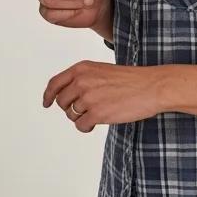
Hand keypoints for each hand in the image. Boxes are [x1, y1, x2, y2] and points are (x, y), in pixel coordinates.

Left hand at [43, 61, 166, 132]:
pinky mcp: (97, 113)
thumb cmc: (129, 79)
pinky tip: (94, 125)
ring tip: (94, 116)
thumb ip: (82, 79)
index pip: (54, 83)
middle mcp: (81, 81)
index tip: (46, 103)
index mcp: (80, 69)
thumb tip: (67, 94)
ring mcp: (88, 97)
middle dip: (69, 109)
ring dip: (80, 118)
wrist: (150, 86)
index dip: (48, 95)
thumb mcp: (100, 70)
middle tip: (83, 111)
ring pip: (70, 114)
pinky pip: (80, 125)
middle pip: (61, 101)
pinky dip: (85, 127)